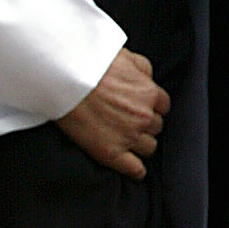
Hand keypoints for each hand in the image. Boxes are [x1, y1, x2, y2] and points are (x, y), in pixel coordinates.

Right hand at [53, 48, 169, 180]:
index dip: (151, 107)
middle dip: (144, 124)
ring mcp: (129, 136)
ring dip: (140, 143)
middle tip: (127, 121)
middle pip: (155, 127)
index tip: (141, 108)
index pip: (162, 106)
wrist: (66, 79)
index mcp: (150, 94)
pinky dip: (136, 170)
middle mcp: (144, 117)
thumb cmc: (91, 64)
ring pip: (149, 147)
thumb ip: (143, 70)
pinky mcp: (111, 153)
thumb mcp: (127, 57)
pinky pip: (135, 169)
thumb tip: (148, 79)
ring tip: (125, 139)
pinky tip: (133, 169)